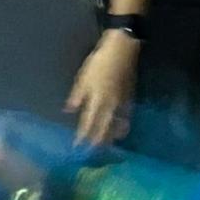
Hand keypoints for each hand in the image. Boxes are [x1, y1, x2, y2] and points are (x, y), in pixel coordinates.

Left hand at [68, 29, 137, 147]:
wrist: (122, 49)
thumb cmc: (99, 62)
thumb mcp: (83, 77)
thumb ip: (77, 96)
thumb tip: (69, 110)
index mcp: (97, 99)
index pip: (88, 122)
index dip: (83, 135)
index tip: (77, 146)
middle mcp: (110, 104)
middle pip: (104, 127)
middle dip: (98, 140)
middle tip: (93, 151)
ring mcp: (122, 101)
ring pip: (117, 123)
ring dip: (112, 135)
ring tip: (109, 144)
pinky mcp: (130, 96)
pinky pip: (126, 115)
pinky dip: (123, 123)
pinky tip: (121, 127)